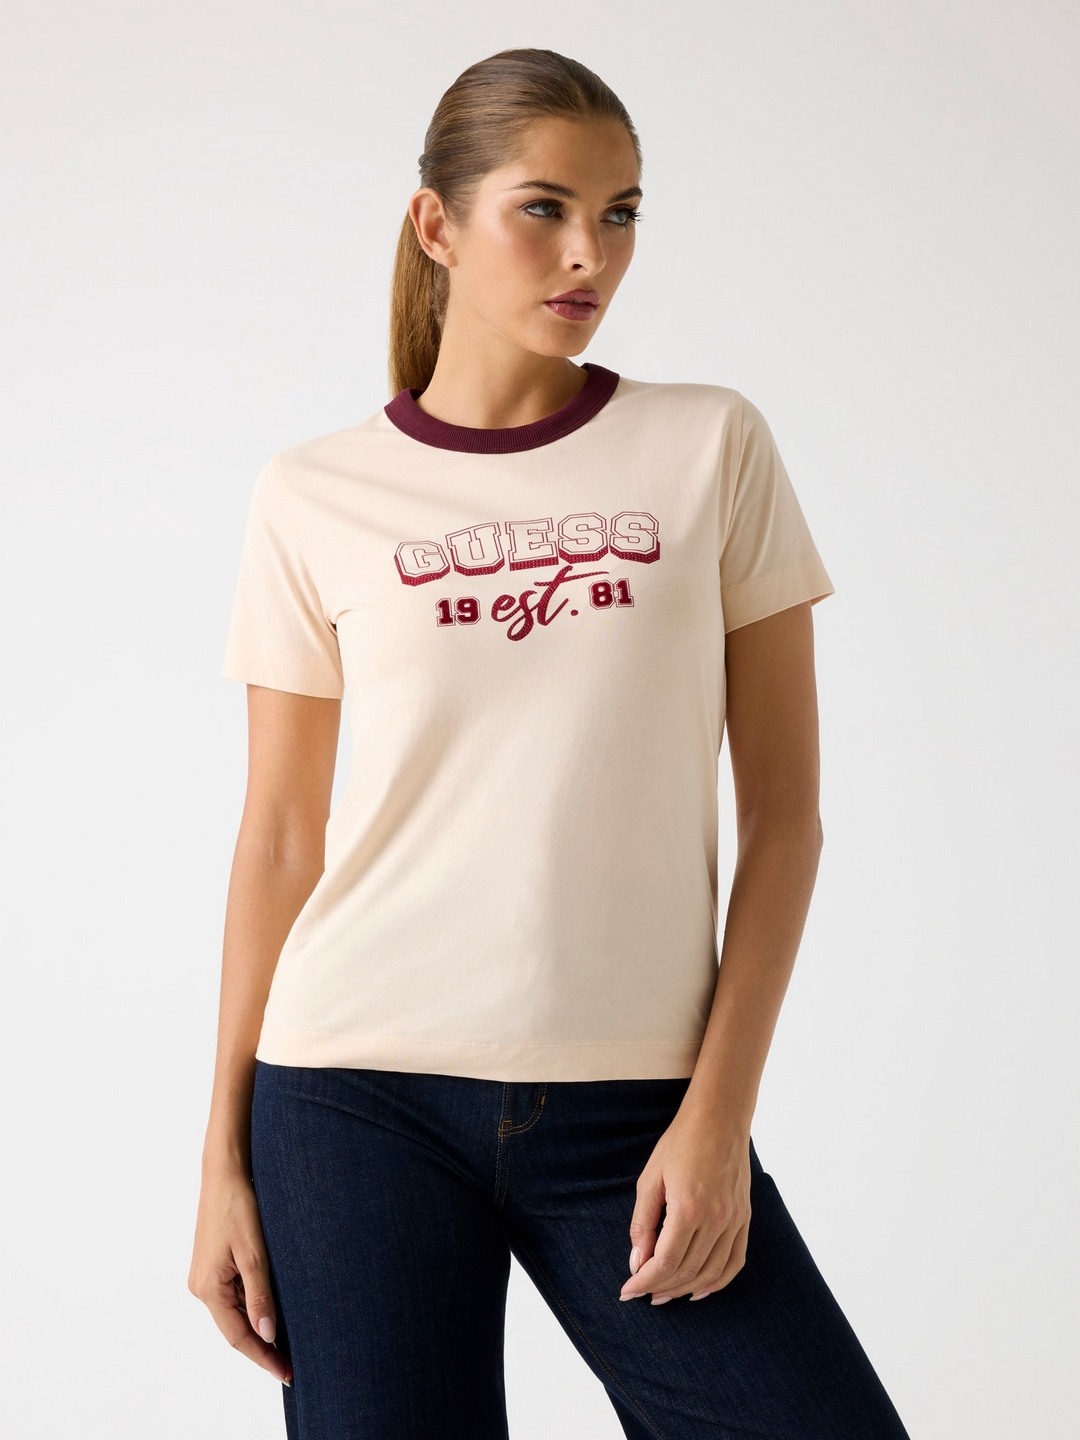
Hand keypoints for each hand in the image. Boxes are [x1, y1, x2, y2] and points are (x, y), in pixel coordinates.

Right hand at [188, 1169, 292, 1385]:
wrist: (225, 1172)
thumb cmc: (238, 1206)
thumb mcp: (254, 1253)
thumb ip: (260, 1295)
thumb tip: (267, 1333)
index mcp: (208, 1288)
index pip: (238, 1336)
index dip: (263, 1357)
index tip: (287, 1374)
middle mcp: (202, 1287)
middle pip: (235, 1328)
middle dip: (263, 1346)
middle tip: (292, 1365)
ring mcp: (206, 1276)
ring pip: (236, 1312)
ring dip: (259, 1326)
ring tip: (289, 1343)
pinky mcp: (214, 1265)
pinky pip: (235, 1294)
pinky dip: (253, 1305)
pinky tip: (273, 1311)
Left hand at [619, 1107, 751, 1304]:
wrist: (719, 1119)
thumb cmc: (680, 1143)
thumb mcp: (650, 1178)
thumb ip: (642, 1223)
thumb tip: (637, 1262)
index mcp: (688, 1208)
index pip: (665, 1262)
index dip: (645, 1281)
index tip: (627, 1290)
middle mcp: (716, 1219)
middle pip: (687, 1271)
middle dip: (661, 1288)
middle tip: (642, 1293)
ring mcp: (734, 1220)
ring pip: (711, 1272)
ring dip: (686, 1289)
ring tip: (664, 1294)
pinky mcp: (744, 1218)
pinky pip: (735, 1261)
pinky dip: (718, 1281)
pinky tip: (700, 1290)